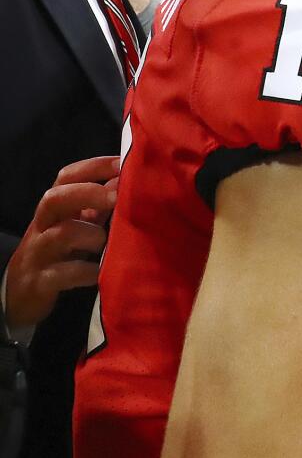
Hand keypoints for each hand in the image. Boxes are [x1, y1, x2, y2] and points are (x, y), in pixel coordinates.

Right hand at [7, 156, 118, 332]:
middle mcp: (44, 226)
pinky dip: (86, 271)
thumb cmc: (58, 254)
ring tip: (107, 241)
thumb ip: (99, 206)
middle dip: (87, 193)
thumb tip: (127, 181)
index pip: (67, 178)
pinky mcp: (40, 282)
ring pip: (59, 234)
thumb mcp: (76, 226)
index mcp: (55, 210)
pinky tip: (101, 272)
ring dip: (89, 234)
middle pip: (55, 198)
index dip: (94, 167)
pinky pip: (62, 274)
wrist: (19, 293)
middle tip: (117, 197)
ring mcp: (39, 254)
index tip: (124, 164)